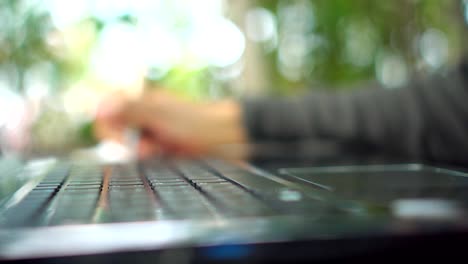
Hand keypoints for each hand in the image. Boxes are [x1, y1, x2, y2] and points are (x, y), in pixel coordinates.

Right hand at [94, 90, 248, 158]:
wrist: (229, 138)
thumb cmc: (198, 122)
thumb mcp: (161, 115)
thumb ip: (130, 110)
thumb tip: (99, 107)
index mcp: (141, 103)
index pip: (106, 116)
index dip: (110, 130)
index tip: (123, 138)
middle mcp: (145, 118)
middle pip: (118, 136)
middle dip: (130, 146)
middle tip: (151, 148)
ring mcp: (154, 134)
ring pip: (132, 150)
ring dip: (143, 155)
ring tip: (163, 152)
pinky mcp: (163, 150)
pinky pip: (147, 160)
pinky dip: (153, 161)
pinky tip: (168, 157)